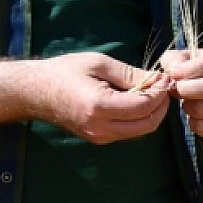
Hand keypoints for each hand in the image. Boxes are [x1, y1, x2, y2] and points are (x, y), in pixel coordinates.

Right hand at [31, 53, 171, 143]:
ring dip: (152, 114)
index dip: (160, 93)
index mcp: (100, 106)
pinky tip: (137, 101)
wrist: (37, 92)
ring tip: (152, 92)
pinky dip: (139, 119)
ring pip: (140, 131)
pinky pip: (128, 132)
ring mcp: (99, 137)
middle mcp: (101, 128)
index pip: (144, 107)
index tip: (165, 78)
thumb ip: (130, 74)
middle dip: (161, 107)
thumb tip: (158, 80)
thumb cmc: (66, 71)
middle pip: (147, 125)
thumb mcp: (99, 64)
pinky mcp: (98, 139)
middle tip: (163, 87)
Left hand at [160, 43, 202, 141]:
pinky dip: (194, 123)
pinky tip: (192, 115)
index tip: (174, 73)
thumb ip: (176, 60)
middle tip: (176, 89)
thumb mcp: (187, 58)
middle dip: (189, 89)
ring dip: (190, 106)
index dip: (193, 68)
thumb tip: (173, 71)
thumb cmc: (199, 70)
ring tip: (185, 101)